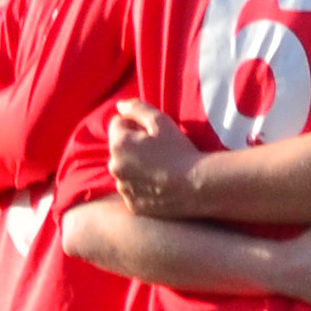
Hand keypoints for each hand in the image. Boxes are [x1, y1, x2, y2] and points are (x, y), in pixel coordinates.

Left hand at [106, 97, 206, 213]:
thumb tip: (120, 105)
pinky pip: (132, 191)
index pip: (117, 125)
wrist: (197, 186)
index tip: (152, 132)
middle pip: (119, 149)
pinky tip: (160, 185)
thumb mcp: (160, 121)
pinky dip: (141, 187)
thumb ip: (137, 109)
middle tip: (158, 151)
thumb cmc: (179, 151)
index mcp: (118, 144)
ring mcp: (122, 189)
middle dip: (132, 147)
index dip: (134, 125)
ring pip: (125, 171)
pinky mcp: (132, 205)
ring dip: (135, 167)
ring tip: (160, 169)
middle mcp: (114, 167)